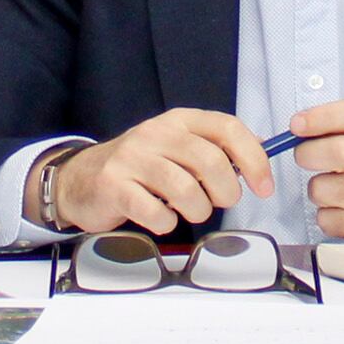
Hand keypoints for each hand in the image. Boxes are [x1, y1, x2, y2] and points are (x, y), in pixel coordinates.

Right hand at [53, 108, 273, 234]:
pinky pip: (155, 212)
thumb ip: (215, 148)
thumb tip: (261, 150)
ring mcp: (132, 159)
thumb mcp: (177, 147)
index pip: (228, 128)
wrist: (80, 179)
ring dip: (198, 210)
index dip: (254, 159)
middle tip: (221, 203)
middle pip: (210, 161)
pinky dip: (166, 223)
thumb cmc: (139, 168)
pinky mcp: (114, 186)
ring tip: (190, 212)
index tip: (263, 186)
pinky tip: (161, 218)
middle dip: (226, 192)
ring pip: (185, 189)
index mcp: (179, 121)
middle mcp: (156, 133)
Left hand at [287, 97, 343, 239]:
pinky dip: (325, 215)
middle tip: (304, 156)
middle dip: (307, 154)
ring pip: (327, 190)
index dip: (324, 116)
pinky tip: (340, 208)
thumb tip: (297, 128)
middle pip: (339, 152)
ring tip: (330, 187)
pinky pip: (330, 220)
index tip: (297, 124)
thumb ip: (337, 126)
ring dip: (316, 189)